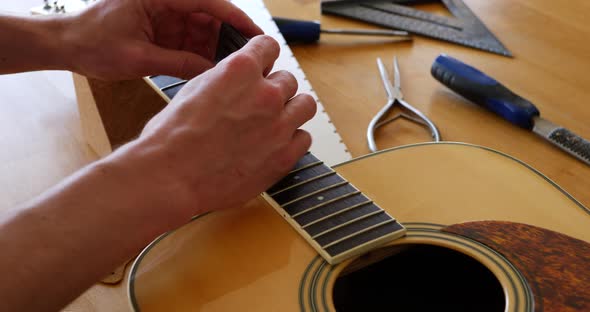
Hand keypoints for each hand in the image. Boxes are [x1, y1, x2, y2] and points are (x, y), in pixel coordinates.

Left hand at [61, 0, 261, 79]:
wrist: (67, 47)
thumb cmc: (93, 44)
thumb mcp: (139, 57)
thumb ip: (179, 63)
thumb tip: (213, 71)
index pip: (206, 2)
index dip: (234, 17)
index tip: (254, 34)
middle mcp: (165, 1)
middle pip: (208, 15)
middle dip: (229, 36)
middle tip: (250, 58)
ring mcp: (164, 15)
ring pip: (202, 29)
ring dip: (217, 48)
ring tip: (235, 68)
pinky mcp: (162, 30)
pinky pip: (190, 41)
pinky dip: (202, 55)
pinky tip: (215, 69)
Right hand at [121, 35, 315, 218]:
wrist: (171, 176)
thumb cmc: (173, 136)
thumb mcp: (196, 88)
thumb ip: (227, 78)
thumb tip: (241, 79)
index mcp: (241, 70)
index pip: (269, 46)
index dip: (264, 57)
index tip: (263, 67)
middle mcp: (265, 94)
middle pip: (288, 79)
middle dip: (274, 89)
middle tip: (259, 104)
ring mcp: (279, 126)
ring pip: (305, 105)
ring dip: (291, 110)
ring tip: (275, 122)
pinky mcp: (284, 156)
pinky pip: (304, 139)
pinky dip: (292, 140)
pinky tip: (276, 145)